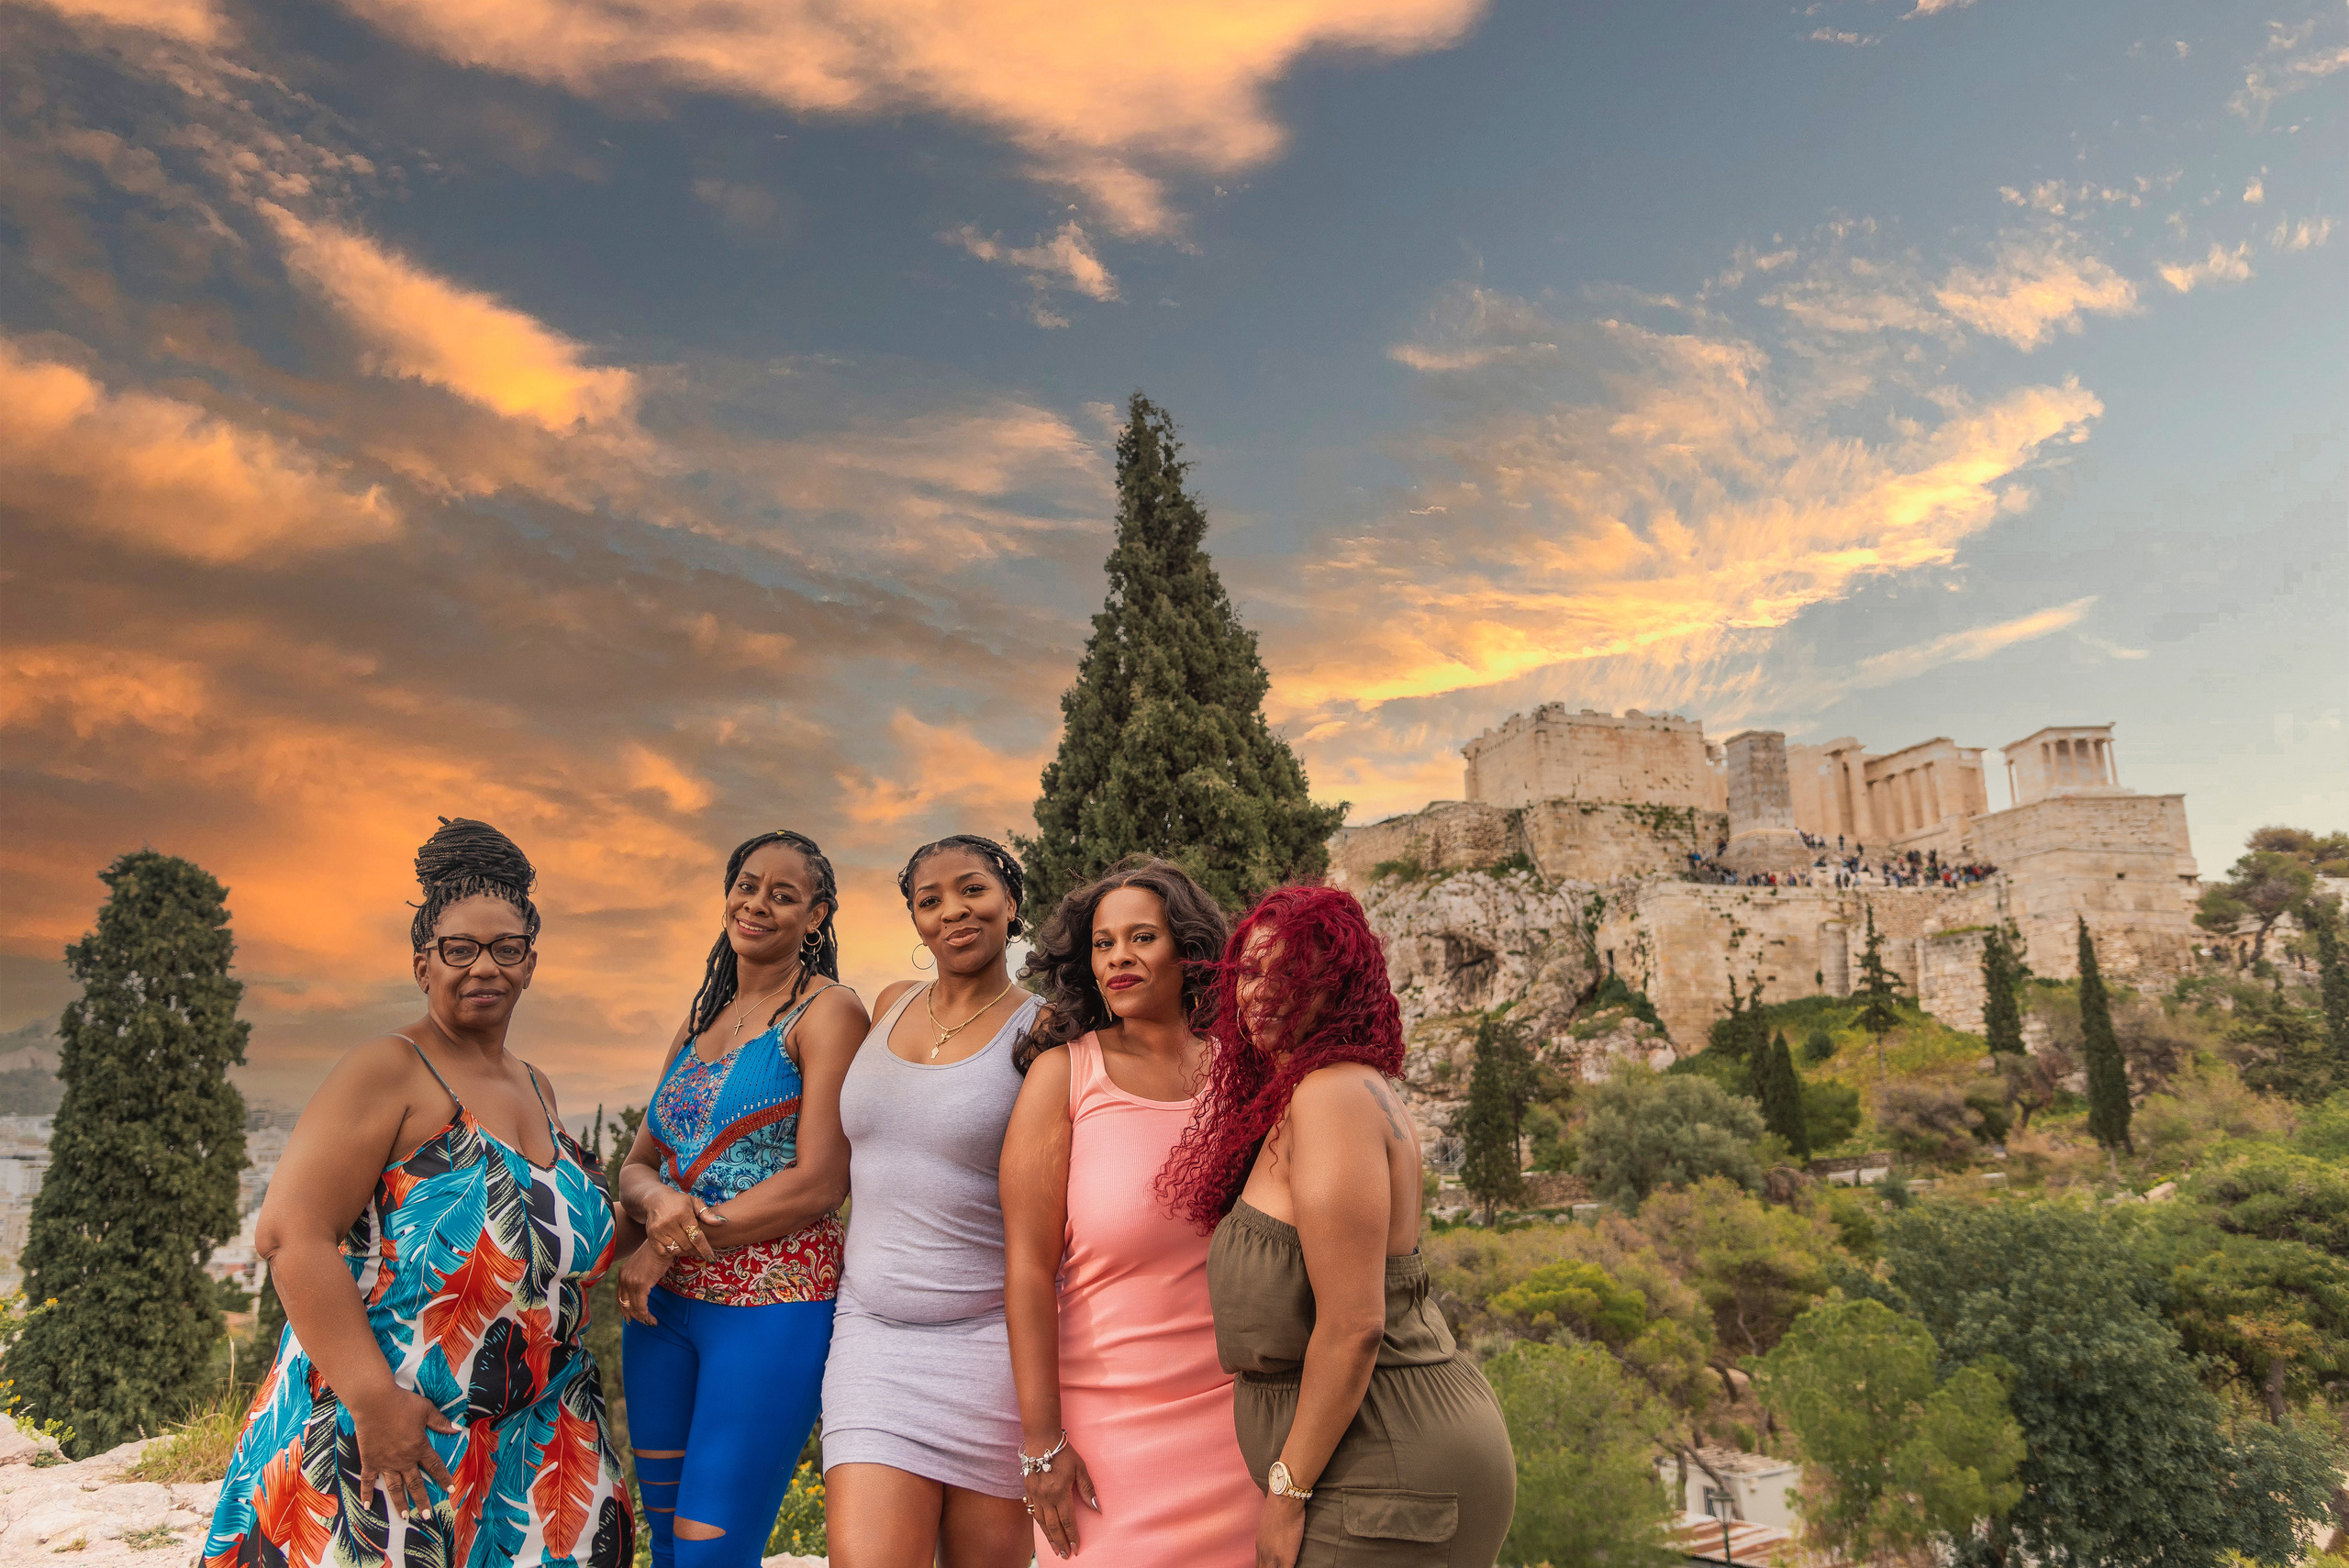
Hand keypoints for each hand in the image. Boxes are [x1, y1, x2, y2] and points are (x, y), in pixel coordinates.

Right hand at [349, 1386, 458, 1519]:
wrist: (375, 1402)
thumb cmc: (402, 1403)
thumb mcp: (426, 1410)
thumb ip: (440, 1422)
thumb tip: (457, 1429)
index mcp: (419, 1447)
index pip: (435, 1466)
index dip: (443, 1478)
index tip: (450, 1490)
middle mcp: (404, 1459)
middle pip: (415, 1483)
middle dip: (423, 1500)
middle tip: (428, 1516)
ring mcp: (386, 1462)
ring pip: (395, 1487)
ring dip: (399, 1502)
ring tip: (404, 1516)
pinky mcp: (370, 1460)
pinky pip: (369, 1480)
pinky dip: (366, 1493)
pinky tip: (367, 1505)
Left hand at [615, 1241, 670, 1325]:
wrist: (662, 1242)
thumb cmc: (658, 1251)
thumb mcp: (644, 1264)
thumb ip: (641, 1274)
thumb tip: (646, 1283)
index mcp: (623, 1273)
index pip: (620, 1297)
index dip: (625, 1309)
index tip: (631, 1317)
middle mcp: (623, 1278)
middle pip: (625, 1304)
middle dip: (633, 1316)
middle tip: (643, 1323)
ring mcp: (631, 1282)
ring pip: (634, 1308)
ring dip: (643, 1318)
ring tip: (651, 1322)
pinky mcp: (640, 1285)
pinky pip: (642, 1306)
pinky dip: (646, 1315)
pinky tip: (653, 1319)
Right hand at [641, 1183, 722, 1261]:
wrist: (655, 1200)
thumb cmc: (679, 1202)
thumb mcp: (694, 1203)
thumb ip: (707, 1214)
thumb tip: (722, 1222)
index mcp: (682, 1214)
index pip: (696, 1236)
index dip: (705, 1249)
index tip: (712, 1258)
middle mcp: (669, 1223)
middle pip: (687, 1245)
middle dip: (695, 1248)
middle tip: (698, 1246)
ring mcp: (659, 1231)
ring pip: (676, 1250)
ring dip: (684, 1250)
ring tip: (687, 1243)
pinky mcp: (651, 1237)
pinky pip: (665, 1252)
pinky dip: (673, 1251)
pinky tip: (676, 1244)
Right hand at [1024, 1443, 1098, 1558]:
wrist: (1041, 1440)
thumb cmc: (1064, 1453)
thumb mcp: (1080, 1468)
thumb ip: (1088, 1489)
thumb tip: (1097, 1508)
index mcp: (1060, 1492)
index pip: (1067, 1521)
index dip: (1072, 1536)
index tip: (1076, 1548)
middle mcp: (1046, 1497)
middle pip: (1053, 1526)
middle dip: (1060, 1542)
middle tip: (1066, 1555)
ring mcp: (1035, 1495)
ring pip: (1041, 1522)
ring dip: (1048, 1536)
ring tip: (1055, 1548)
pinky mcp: (1028, 1490)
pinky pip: (1032, 1511)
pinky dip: (1038, 1523)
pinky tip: (1042, 1529)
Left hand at [1254, 1493, 1305, 1567]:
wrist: (1284, 1503)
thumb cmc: (1277, 1508)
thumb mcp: (1266, 1523)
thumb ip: (1268, 1534)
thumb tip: (1272, 1533)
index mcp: (1260, 1546)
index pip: (1259, 1564)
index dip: (1265, 1566)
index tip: (1270, 1565)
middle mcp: (1264, 1554)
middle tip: (1276, 1566)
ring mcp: (1274, 1558)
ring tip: (1283, 1567)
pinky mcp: (1286, 1559)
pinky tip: (1292, 1567)